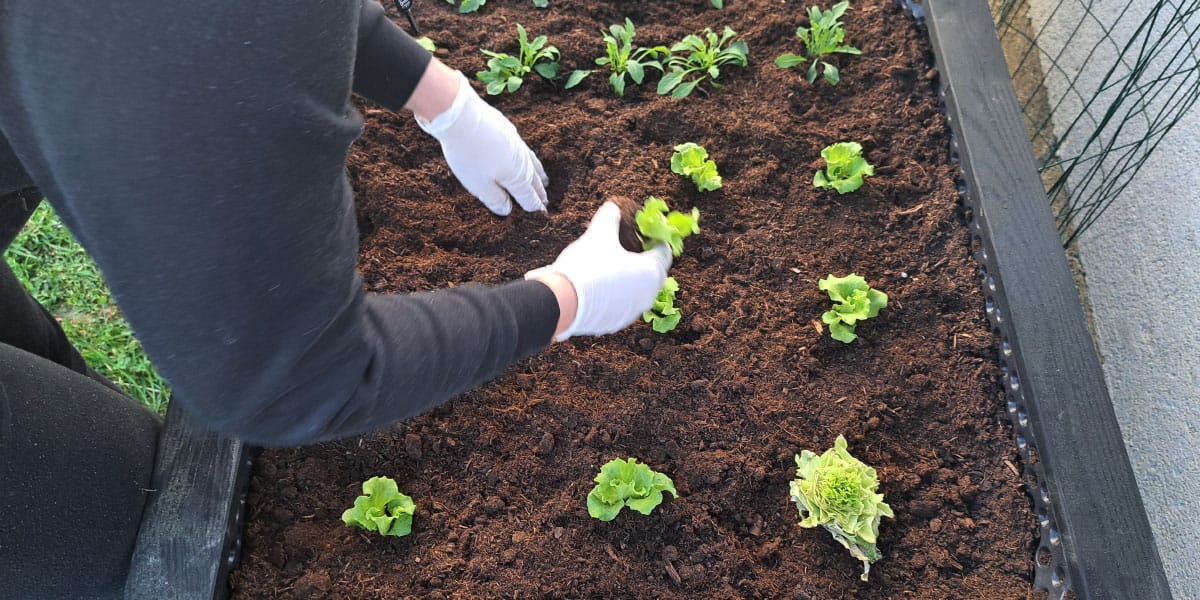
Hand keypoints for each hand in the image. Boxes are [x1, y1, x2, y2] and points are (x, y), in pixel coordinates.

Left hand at [416, 71, 548, 214]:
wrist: (463, 118)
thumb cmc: (470, 156)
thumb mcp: (479, 185)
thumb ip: (495, 200)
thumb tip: (507, 209)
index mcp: (518, 178)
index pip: (530, 198)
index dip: (535, 208)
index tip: (541, 215)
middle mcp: (523, 162)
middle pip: (534, 181)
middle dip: (539, 193)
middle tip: (545, 201)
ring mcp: (517, 144)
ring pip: (533, 164)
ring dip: (538, 175)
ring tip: (543, 181)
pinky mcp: (509, 131)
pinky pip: (526, 150)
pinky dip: (530, 159)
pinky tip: (526, 157)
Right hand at [527, 202, 672, 340]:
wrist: (562, 303)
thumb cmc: (587, 266)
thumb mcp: (598, 234)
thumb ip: (609, 218)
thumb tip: (612, 207)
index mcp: (651, 272)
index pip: (664, 252)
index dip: (655, 240)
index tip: (644, 233)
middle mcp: (647, 296)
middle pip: (652, 273)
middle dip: (642, 260)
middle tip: (628, 248)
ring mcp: (631, 313)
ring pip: (636, 291)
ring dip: (629, 279)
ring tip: (610, 267)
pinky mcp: (614, 324)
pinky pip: (620, 305)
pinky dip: (615, 295)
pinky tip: (598, 286)